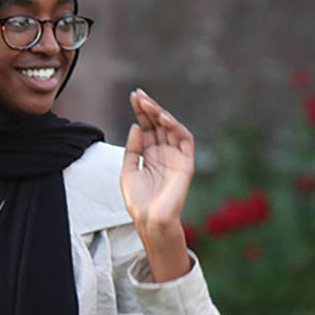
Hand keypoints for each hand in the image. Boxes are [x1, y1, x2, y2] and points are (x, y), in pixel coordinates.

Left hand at [119, 88, 194, 230]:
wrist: (150, 220)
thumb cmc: (138, 201)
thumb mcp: (128, 171)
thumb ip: (133, 149)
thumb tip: (136, 127)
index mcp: (151, 155)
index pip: (147, 128)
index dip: (141, 112)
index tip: (133, 97)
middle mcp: (164, 153)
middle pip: (158, 125)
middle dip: (149, 108)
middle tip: (139, 95)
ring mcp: (175, 157)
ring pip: (171, 128)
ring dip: (160, 114)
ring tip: (147, 104)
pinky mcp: (186, 163)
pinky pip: (185, 139)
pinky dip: (176, 127)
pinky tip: (163, 118)